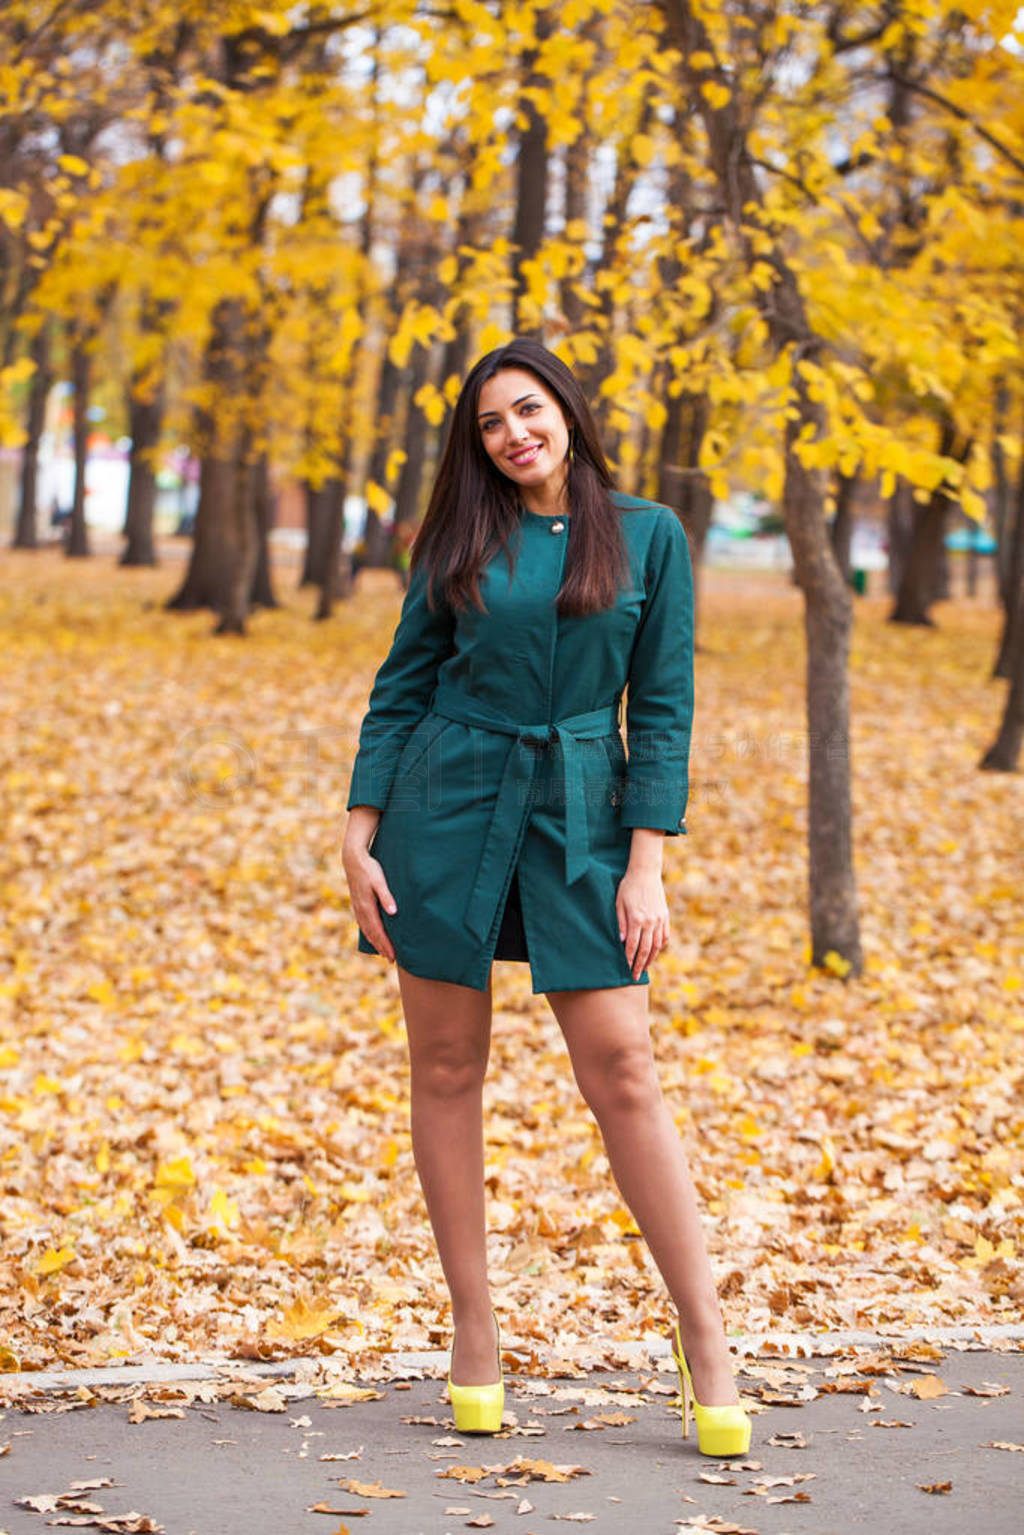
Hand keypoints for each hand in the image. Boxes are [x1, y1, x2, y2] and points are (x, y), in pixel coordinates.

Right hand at [343, 807, 396, 961]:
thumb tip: (393, 912)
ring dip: (375, 942)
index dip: (386, 944)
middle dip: (381, 947)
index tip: (393, 956)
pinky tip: (371, 935)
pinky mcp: (356, 902)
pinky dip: (368, 933)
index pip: (378, 931)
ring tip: (383, 952)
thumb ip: (386, 896)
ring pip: (366, 929)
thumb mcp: (380, 880)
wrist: (352, 858)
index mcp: (367, 906)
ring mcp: (357, 907)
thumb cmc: (369, 868)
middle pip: (372, 934)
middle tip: (391, 960)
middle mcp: (361, 910)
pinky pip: (362, 923)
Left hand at [616, 863, 669, 979]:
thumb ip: (620, 923)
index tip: (625, 969)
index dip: (628, 959)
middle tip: (635, 976)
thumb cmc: (628, 887)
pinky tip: (655, 953)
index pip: (632, 945)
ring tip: (644, 968)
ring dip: (651, 959)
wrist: (645, 873)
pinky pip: (664, 936)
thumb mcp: (619, 903)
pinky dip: (660, 947)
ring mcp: (660, 920)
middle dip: (639, 965)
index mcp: (636, 919)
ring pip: (657, 945)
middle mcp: (650, 922)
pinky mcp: (665, 916)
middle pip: (645, 949)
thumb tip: (620, 941)